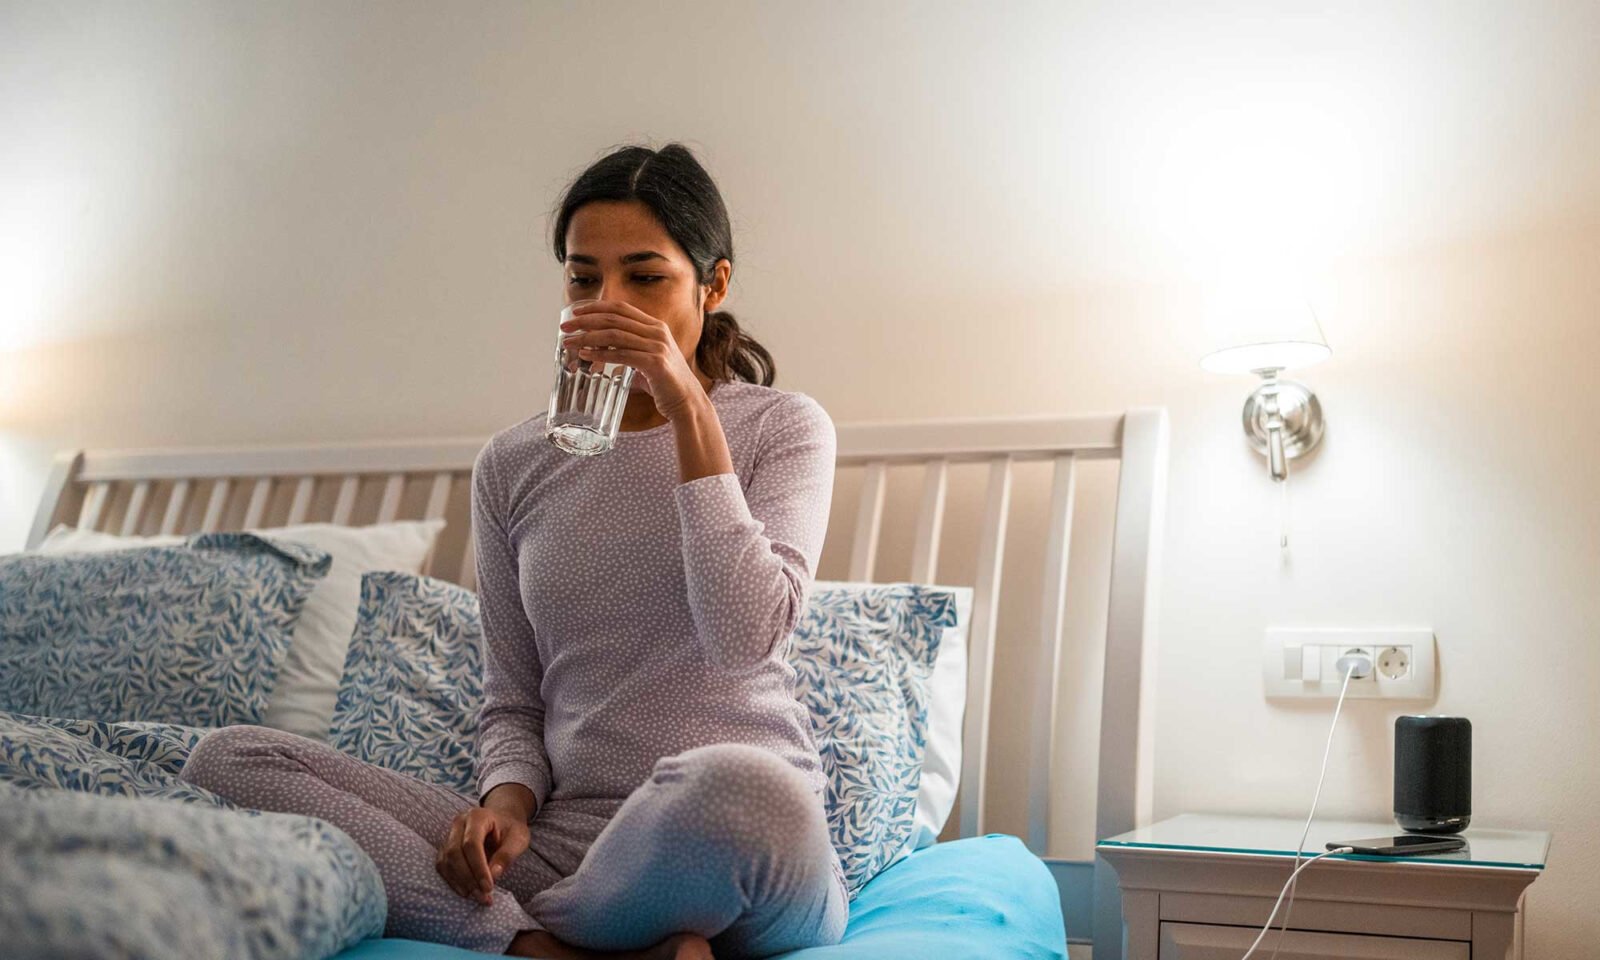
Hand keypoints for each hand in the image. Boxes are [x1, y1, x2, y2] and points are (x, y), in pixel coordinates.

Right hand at [436, 805, 529, 904]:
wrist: (502, 820)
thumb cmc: (511, 829)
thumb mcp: (518, 839)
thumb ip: (507, 855)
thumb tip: (493, 875)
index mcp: (477, 816)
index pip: (471, 844)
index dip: (478, 868)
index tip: (488, 887)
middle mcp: (459, 823)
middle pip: (454, 853)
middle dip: (468, 878)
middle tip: (483, 896)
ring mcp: (449, 834)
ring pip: (446, 861)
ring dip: (460, 882)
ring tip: (478, 896)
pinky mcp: (445, 847)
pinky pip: (443, 866)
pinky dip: (453, 881)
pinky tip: (467, 891)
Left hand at [559, 300, 705, 420]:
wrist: (687, 402)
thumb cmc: (665, 384)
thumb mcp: (646, 361)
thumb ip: (627, 354)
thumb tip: (600, 356)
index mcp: (655, 326)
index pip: (620, 308)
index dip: (596, 307)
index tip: (575, 312)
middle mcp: (657, 331)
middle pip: (613, 318)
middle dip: (585, 321)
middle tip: (564, 327)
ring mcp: (657, 346)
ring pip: (614, 335)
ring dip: (587, 337)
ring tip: (569, 343)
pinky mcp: (655, 363)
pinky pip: (622, 355)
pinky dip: (601, 354)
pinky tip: (586, 355)